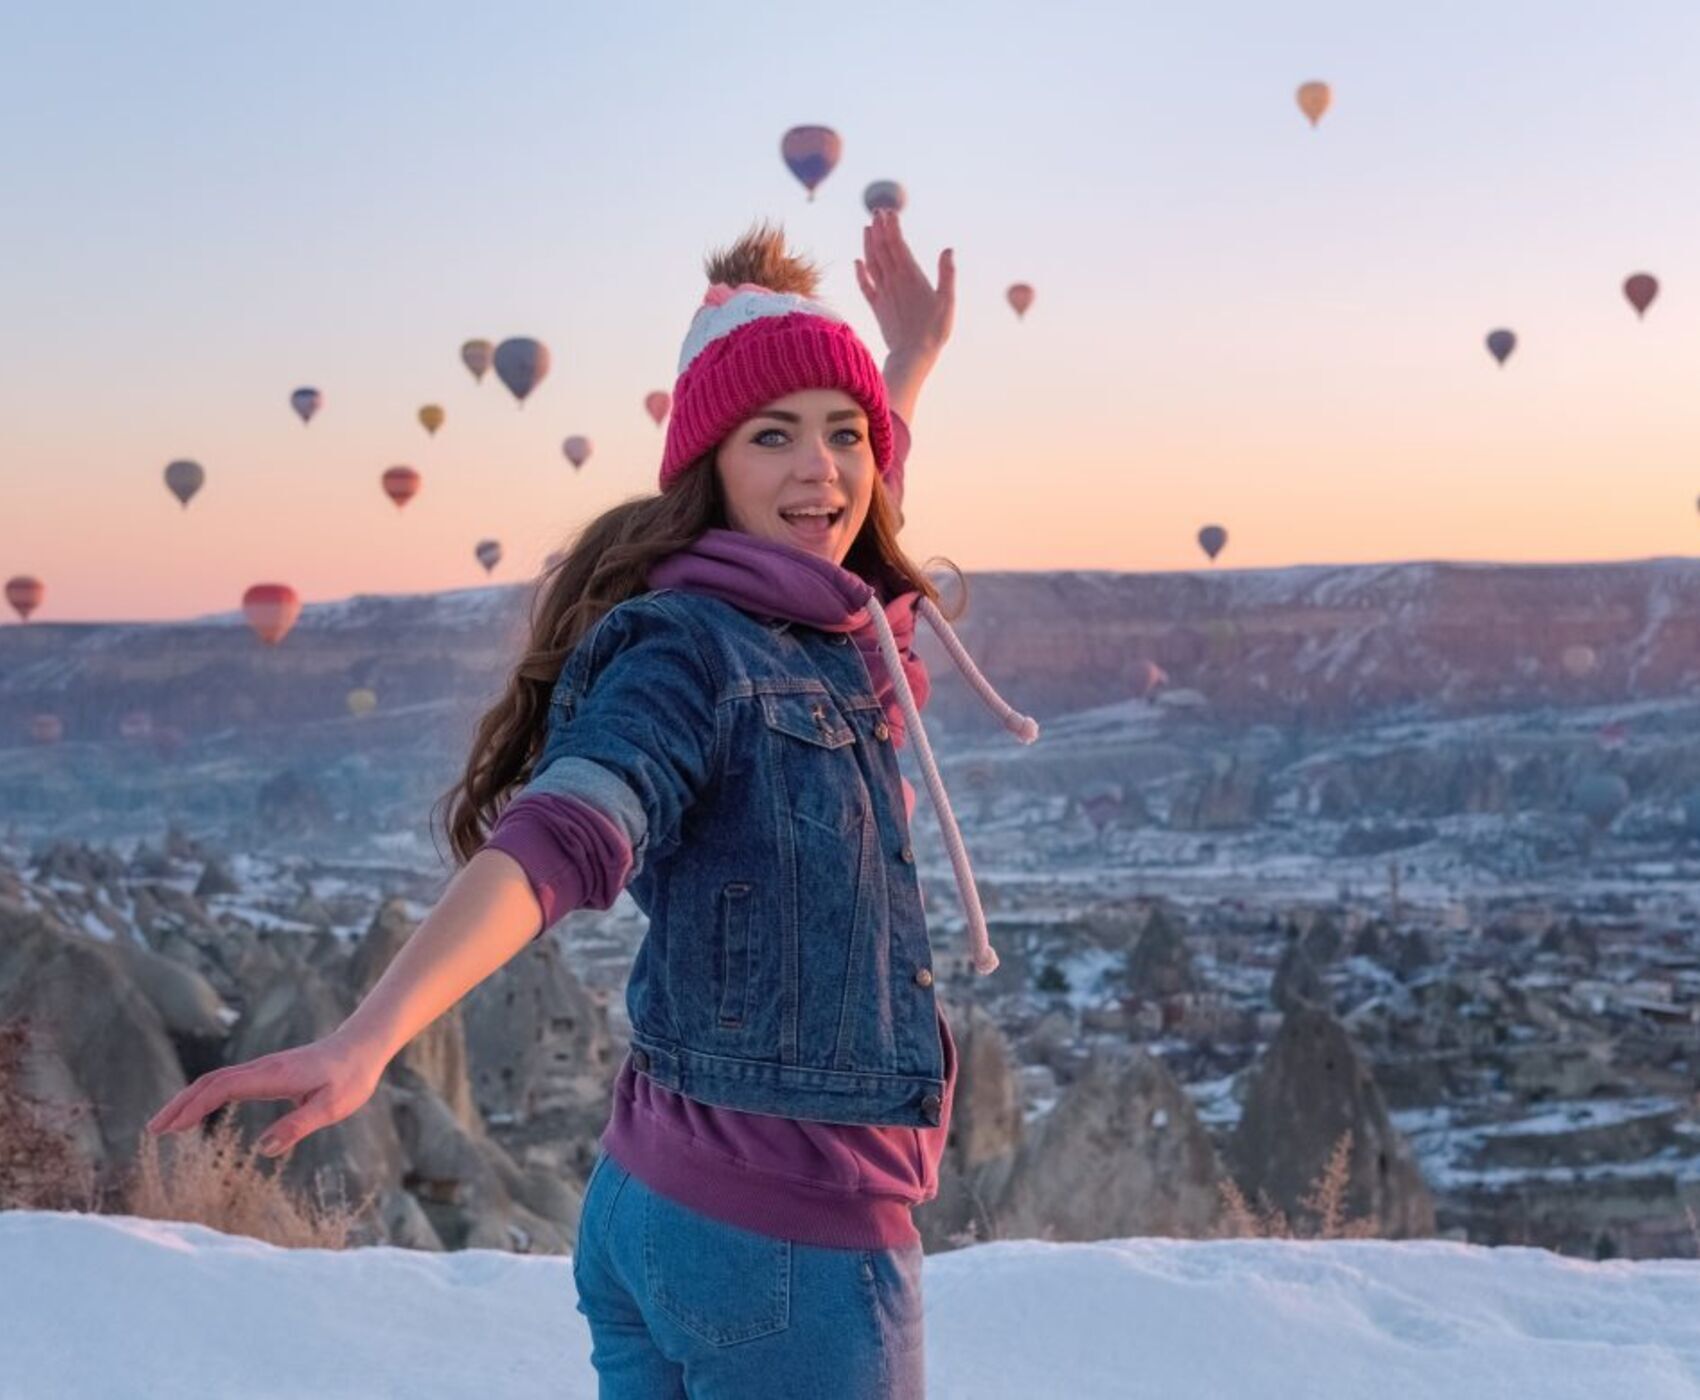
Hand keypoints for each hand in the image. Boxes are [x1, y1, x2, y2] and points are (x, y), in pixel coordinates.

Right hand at [145, 1029, 385, 1156]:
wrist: (362, 1047)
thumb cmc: (351, 1077)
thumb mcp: (332, 1107)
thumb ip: (299, 1126)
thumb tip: (263, 1150)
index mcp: (273, 1075)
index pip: (222, 1088)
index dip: (194, 1108)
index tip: (171, 1128)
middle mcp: (263, 1068)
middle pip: (210, 1082)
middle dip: (179, 1104)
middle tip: (153, 1130)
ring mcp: (264, 1068)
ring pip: (216, 1080)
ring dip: (188, 1100)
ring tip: (165, 1124)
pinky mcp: (268, 1072)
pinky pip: (228, 1081)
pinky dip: (205, 1095)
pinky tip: (198, 1110)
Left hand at [855, 209, 954, 368]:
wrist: (912, 356)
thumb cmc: (934, 331)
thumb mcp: (947, 301)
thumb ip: (946, 274)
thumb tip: (948, 249)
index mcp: (911, 276)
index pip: (898, 245)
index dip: (892, 227)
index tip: (889, 212)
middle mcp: (893, 281)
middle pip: (883, 249)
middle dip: (880, 228)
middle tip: (877, 211)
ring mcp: (882, 293)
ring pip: (872, 263)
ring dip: (869, 244)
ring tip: (867, 228)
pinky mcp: (877, 307)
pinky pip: (865, 285)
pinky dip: (860, 272)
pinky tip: (857, 261)